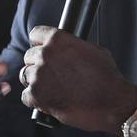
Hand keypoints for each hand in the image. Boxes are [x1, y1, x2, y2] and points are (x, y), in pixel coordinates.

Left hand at [20, 26, 136, 134]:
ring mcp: (39, 75)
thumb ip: (72, 46)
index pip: (35, 34)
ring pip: (25, 75)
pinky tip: (50, 100)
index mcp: (58, 39)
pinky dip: (36, 100)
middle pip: (29, 56)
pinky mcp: (36, 96)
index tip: (42, 50)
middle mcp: (45, 54)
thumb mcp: (93, 50)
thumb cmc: (106, 77)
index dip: (39, 43)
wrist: (111, 102)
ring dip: (36, 82)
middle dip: (38, 65)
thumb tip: (65, 48)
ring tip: (53, 89)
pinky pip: (26, 96)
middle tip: (52, 75)